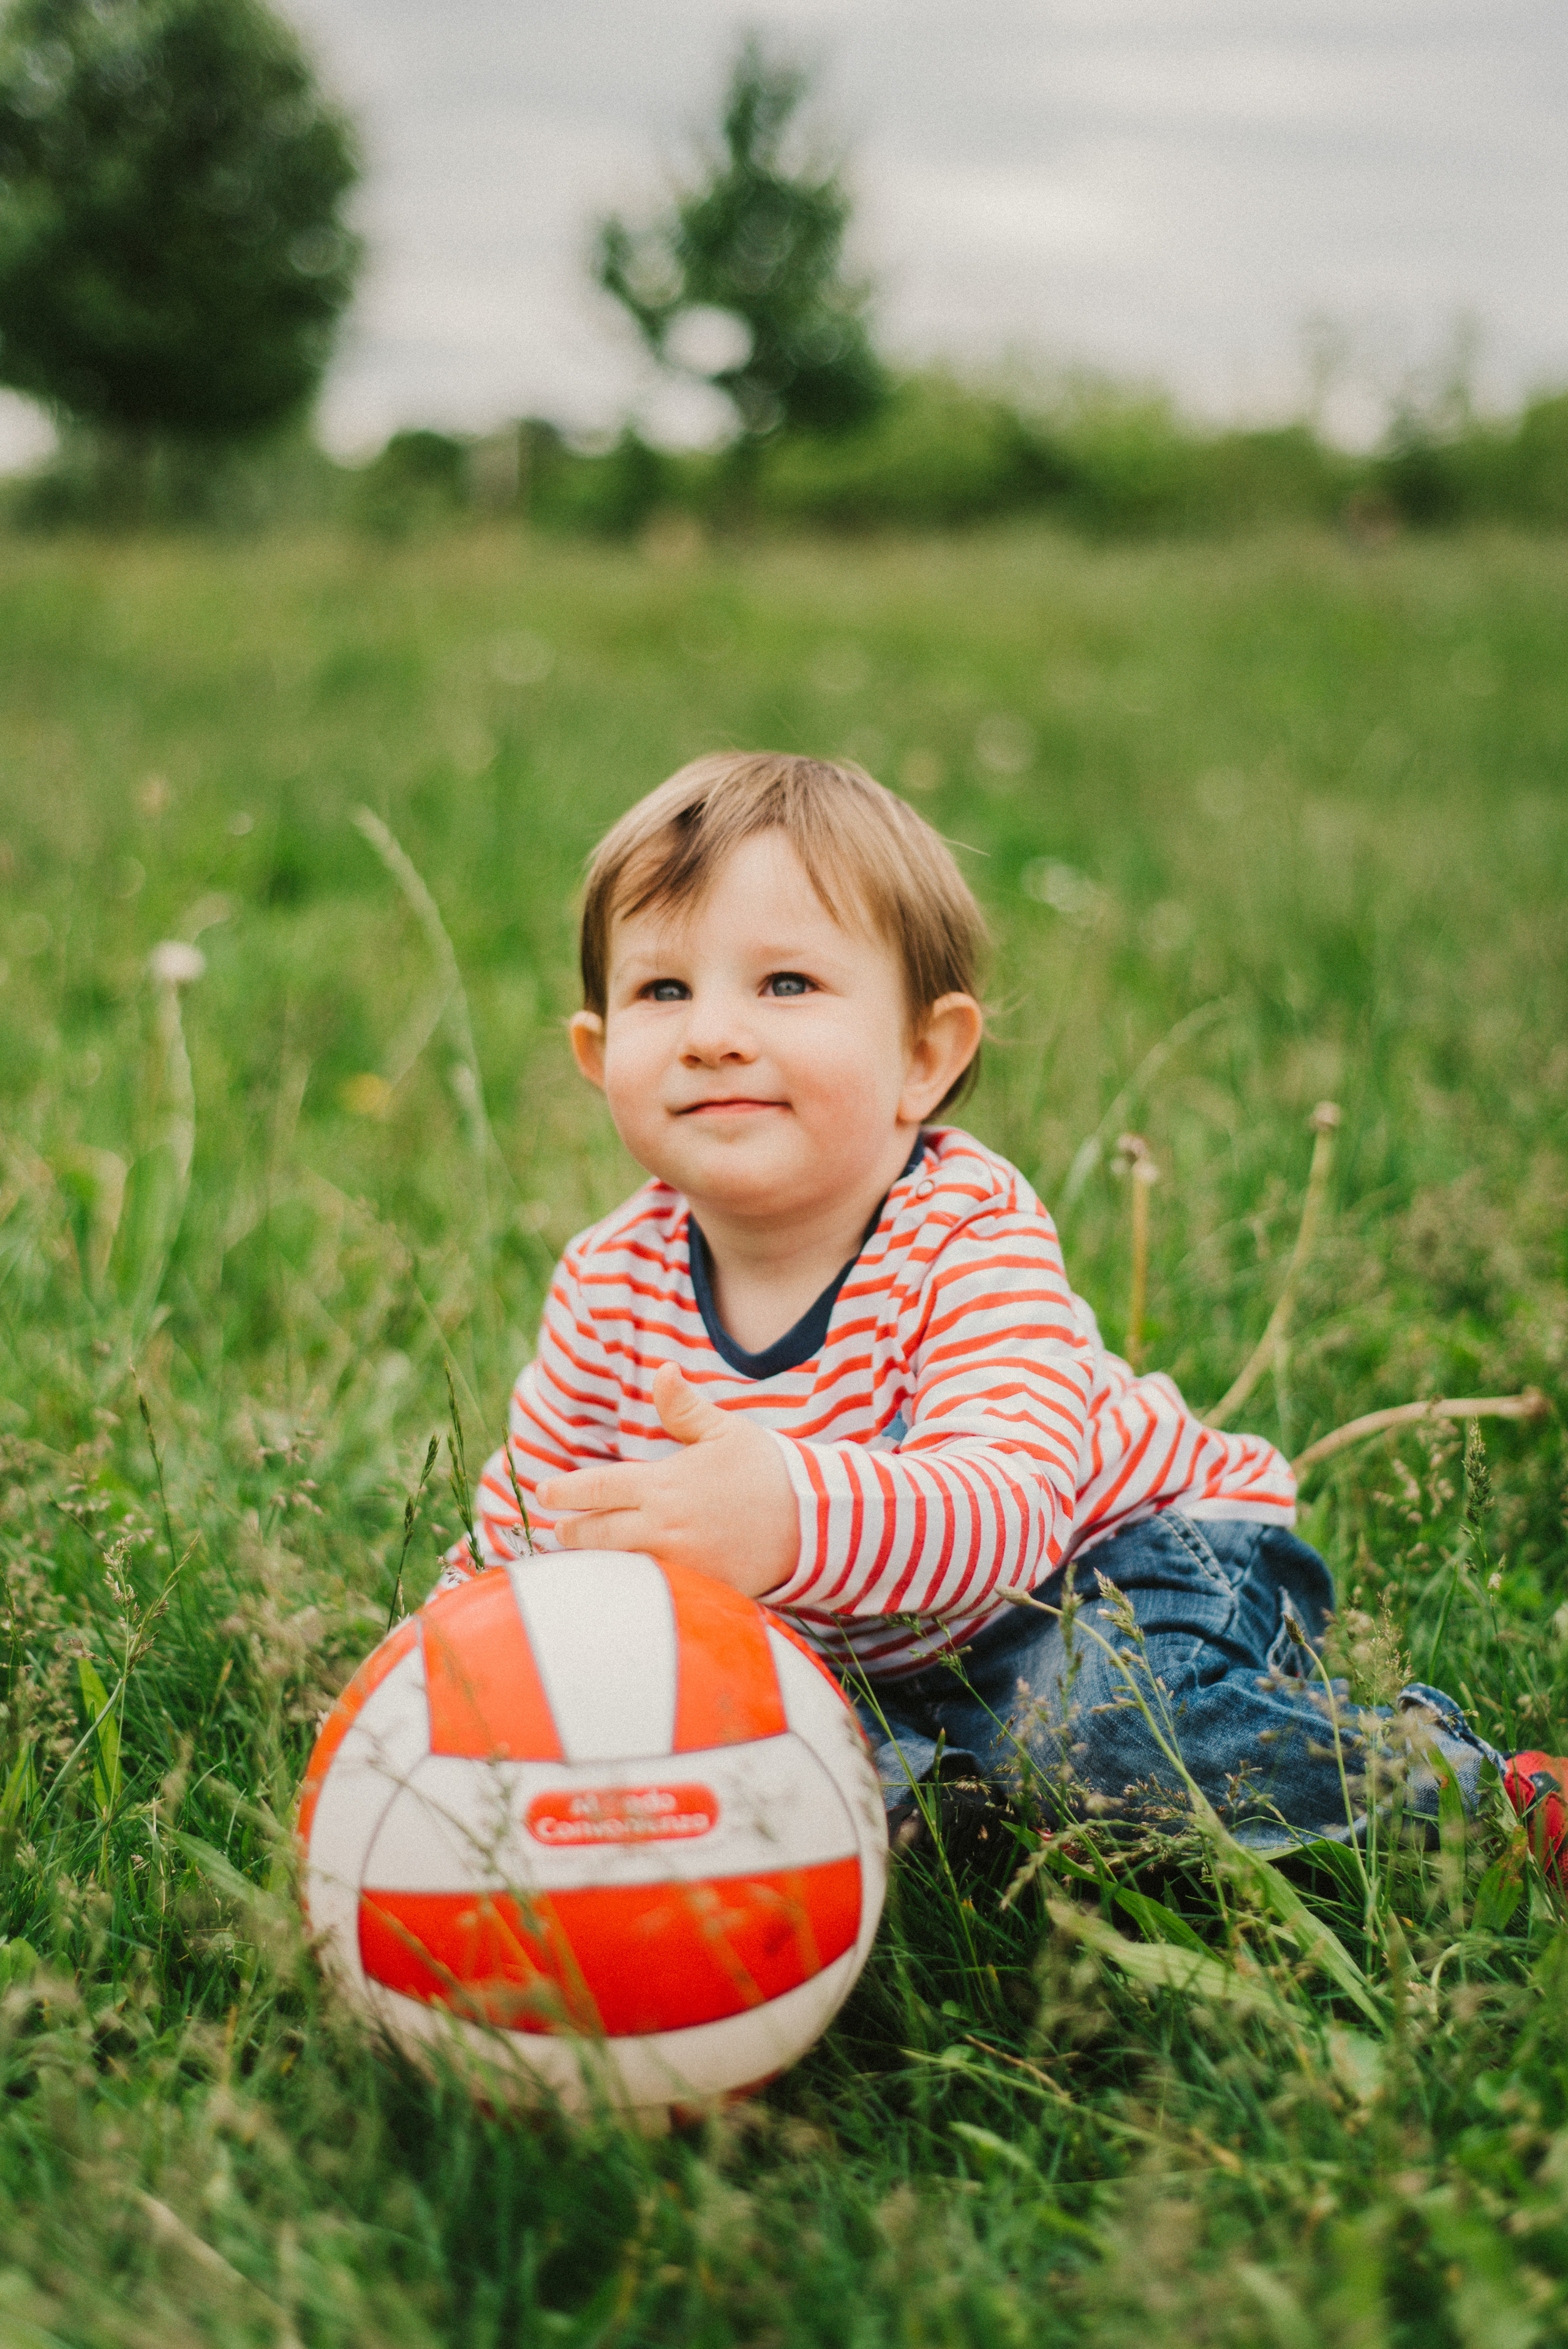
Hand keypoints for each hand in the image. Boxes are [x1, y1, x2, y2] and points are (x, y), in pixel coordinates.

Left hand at [536, 1364, 798, 1597]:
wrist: (817, 1522)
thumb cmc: (769, 1470)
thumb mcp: (727, 1431)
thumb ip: (686, 1409)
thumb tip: (664, 1372)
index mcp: (664, 1485)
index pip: (598, 1488)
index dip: (565, 1492)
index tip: (544, 1494)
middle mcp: (664, 1527)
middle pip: (598, 1534)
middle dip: (573, 1531)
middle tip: (557, 1528)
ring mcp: (679, 1564)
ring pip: (619, 1565)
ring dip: (596, 1560)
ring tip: (580, 1555)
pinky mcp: (698, 1590)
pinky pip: (652, 1590)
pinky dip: (631, 1585)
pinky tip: (622, 1583)